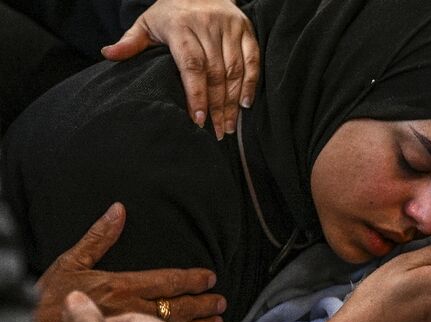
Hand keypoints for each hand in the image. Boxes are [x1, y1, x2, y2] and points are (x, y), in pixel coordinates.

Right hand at [35, 203, 225, 321]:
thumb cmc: (45, 305)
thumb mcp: (68, 264)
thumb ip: (98, 237)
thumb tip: (118, 210)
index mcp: (124, 287)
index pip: (170, 281)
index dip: (194, 280)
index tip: (210, 279)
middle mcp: (135, 313)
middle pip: (182, 308)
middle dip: (205, 305)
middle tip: (221, 303)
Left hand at [101, 0, 259, 139]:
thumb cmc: (171, 13)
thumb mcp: (147, 23)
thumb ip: (131, 42)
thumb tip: (108, 54)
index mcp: (180, 25)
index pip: (192, 65)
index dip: (196, 94)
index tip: (198, 118)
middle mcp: (207, 25)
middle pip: (215, 73)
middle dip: (216, 106)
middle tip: (215, 132)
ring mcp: (229, 27)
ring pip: (234, 70)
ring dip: (232, 102)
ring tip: (228, 126)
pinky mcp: (246, 30)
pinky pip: (253, 60)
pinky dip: (251, 84)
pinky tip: (245, 104)